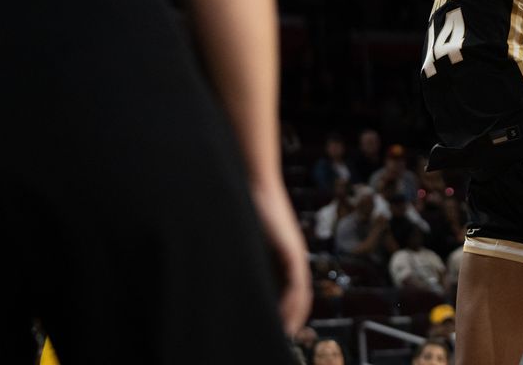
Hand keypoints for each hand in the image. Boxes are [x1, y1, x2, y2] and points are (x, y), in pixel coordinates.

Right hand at [250, 182, 311, 335]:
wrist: (253, 182)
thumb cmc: (243, 208)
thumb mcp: (242, 241)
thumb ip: (241, 258)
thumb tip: (222, 277)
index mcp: (280, 257)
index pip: (288, 292)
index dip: (285, 313)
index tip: (277, 331)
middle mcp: (291, 257)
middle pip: (298, 297)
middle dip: (291, 319)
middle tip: (281, 340)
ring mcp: (293, 254)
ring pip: (300, 294)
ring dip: (294, 316)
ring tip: (285, 335)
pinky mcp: (291, 250)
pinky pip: (298, 284)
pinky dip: (293, 303)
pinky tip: (287, 318)